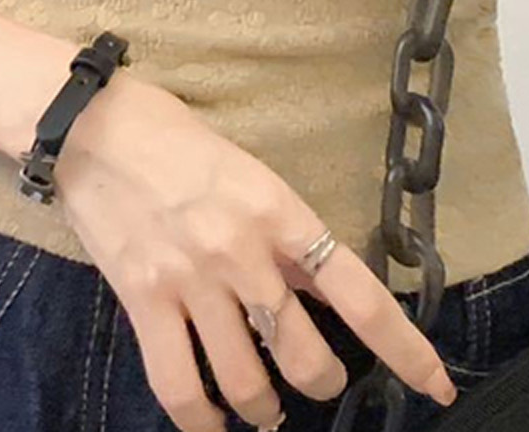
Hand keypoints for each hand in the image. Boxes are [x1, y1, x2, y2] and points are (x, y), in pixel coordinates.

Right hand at [52, 72, 458, 431]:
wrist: (93, 126)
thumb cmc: (172, 136)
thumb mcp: (248, 172)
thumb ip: (284, 232)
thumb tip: (321, 288)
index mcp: (279, 211)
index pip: (359, 294)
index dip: (404, 350)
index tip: (435, 385)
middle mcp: (243, 253)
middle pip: (306, 357)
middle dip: (321, 384)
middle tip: (313, 381)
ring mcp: (192, 280)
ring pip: (249, 384)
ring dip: (264, 411)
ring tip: (265, 409)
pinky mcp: (144, 300)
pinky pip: (181, 386)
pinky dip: (201, 421)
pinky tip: (211, 422)